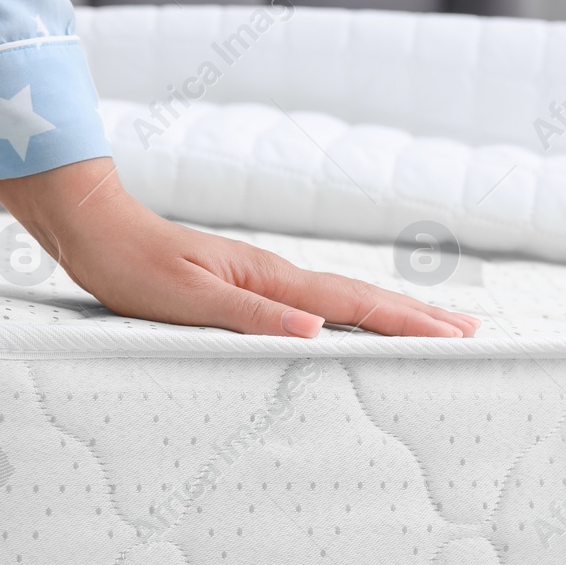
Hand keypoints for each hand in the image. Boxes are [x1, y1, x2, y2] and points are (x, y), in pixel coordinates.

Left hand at [0, 159, 480, 338]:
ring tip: (432, 325)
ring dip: (392, 313)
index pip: (353, 306)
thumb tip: (314, 332)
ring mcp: (264, 279)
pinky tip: (352, 324)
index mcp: (270, 280)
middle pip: (362, 298)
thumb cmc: (131, 268)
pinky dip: (351, 315)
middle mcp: (275, 276)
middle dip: (417, 316)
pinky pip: (316, 304)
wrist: (95, 228)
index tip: (454, 337)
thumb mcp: (186, 301)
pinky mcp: (246, 286)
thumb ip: (249, 317)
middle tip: (470, 332)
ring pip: (343, 299)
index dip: (406, 323)